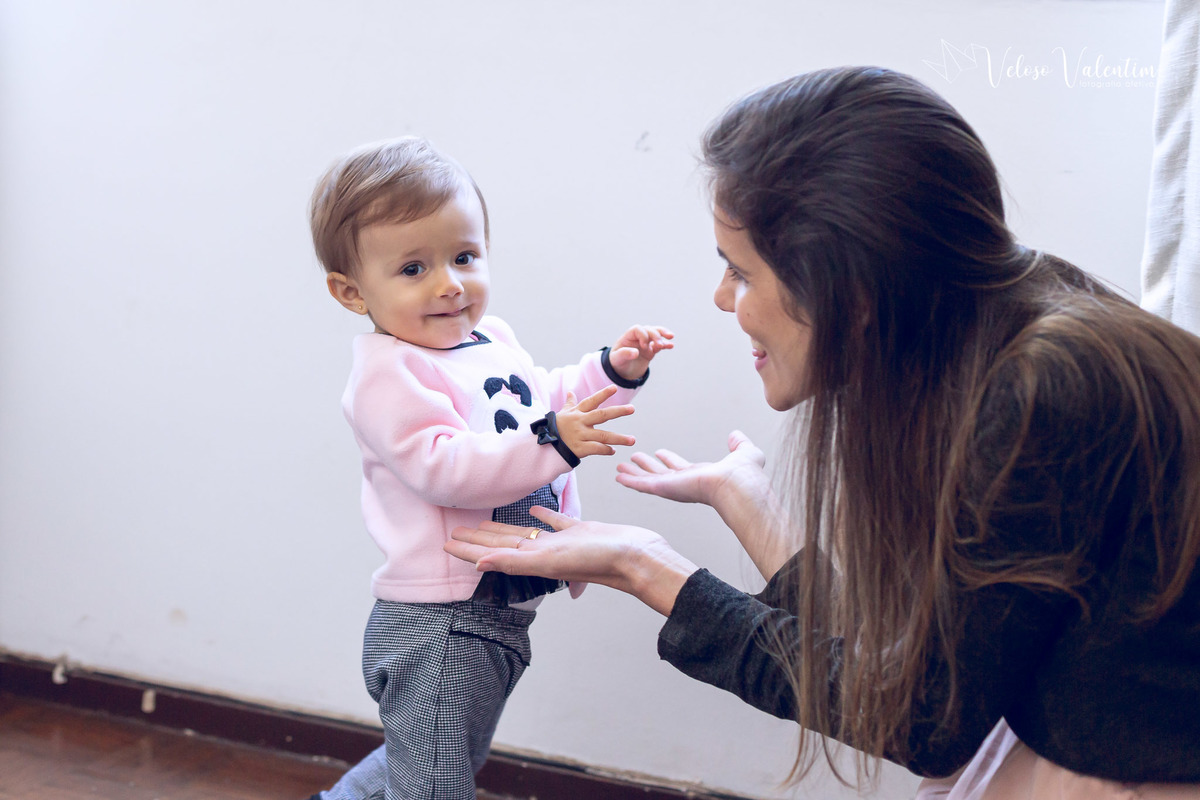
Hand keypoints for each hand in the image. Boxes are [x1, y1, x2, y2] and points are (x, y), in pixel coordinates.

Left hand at [444, 506, 697, 615]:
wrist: (636, 556)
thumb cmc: (597, 560)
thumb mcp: (551, 560)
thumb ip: (513, 562)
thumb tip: (477, 565)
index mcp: (533, 560)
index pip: (491, 554)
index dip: (468, 550)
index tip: (446, 544)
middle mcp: (543, 552)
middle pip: (502, 544)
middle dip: (477, 540)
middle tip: (455, 532)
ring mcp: (561, 541)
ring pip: (524, 533)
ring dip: (502, 529)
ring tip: (484, 523)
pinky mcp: (579, 529)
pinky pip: (554, 521)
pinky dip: (542, 515)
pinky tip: (533, 509)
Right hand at [555, 385, 635, 457]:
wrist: (544, 446)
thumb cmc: (556, 428)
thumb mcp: (562, 414)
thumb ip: (570, 404)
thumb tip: (570, 392)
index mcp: (577, 412)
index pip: (592, 401)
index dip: (603, 394)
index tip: (615, 388)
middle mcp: (580, 422)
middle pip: (601, 415)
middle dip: (618, 411)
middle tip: (632, 409)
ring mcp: (580, 436)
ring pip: (603, 436)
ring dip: (619, 438)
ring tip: (632, 440)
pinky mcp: (579, 449)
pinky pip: (596, 449)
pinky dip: (606, 450)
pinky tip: (613, 451)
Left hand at [608, 325, 674, 382]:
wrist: (622, 372)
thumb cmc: (617, 362)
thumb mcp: (617, 359)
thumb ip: (624, 354)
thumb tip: (635, 352)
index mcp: (628, 336)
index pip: (637, 329)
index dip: (643, 335)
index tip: (644, 347)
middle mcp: (638, 338)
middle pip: (649, 330)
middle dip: (656, 335)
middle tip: (660, 345)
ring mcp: (646, 343)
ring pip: (656, 334)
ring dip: (663, 335)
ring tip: (670, 337)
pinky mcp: (651, 350)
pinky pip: (659, 345)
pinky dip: (666, 344)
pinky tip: (671, 346)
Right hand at [615, 430, 766, 506]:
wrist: (738, 484)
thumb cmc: (745, 474)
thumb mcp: (744, 452)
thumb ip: (739, 444)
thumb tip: (736, 435)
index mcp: (701, 476)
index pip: (681, 468)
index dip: (669, 461)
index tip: (660, 453)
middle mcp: (685, 483)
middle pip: (661, 474)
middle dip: (647, 467)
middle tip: (634, 459)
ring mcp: (674, 488)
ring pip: (648, 480)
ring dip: (634, 474)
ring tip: (619, 467)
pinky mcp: (665, 489)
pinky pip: (643, 485)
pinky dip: (630, 481)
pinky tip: (619, 477)